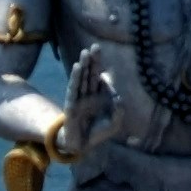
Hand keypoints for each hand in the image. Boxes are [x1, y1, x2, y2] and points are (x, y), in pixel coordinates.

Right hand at [51, 43, 133, 160]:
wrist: (83, 145)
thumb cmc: (99, 132)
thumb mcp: (114, 122)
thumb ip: (119, 111)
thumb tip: (118, 98)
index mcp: (99, 95)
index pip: (100, 77)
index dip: (101, 67)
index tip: (101, 58)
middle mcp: (88, 94)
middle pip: (91, 74)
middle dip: (93, 60)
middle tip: (95, 46)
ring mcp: (79, 98)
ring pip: (82, 79)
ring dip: (83, 66)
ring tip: (85, 53)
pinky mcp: (71, 105)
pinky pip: (73, 89)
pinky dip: (75, 78)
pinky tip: (76, 67)